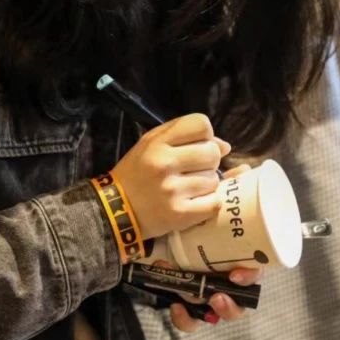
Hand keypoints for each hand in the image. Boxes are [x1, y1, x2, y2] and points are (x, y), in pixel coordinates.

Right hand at [112, 114, 229, 239]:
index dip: (205, 135)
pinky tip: (194, 202)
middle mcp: (164, 164)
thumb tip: (225, 147)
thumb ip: (185, 137)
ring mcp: (172, 191)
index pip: (201, 124)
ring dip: (206, 184)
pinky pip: (214, 203)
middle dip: (208, 161)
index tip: (196, 145)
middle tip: (194, 170)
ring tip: (189, 188)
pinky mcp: (179, 214)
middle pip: (212, 152)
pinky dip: (209, 203)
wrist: (114, 210)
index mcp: (157, 143)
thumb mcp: (151, 144)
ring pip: (214, 180)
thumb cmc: (136, 173)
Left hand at [166, 164, 261, 332]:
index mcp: (236, 257)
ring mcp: (205, 290)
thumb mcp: (208, 204)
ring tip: (206, 299)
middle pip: (239, 301)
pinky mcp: (185, 297)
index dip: (250, 277)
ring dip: (218, 312)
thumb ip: (225, 189)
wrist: (153, 223)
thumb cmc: (192, 214)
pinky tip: (177, 308)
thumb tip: (243, 169)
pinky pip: (190, 318)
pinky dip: (187, 318)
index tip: (239, 274)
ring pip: (217, 313)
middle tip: (221, 293)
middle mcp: (223, 278)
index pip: (252, 273)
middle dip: (233, 304)